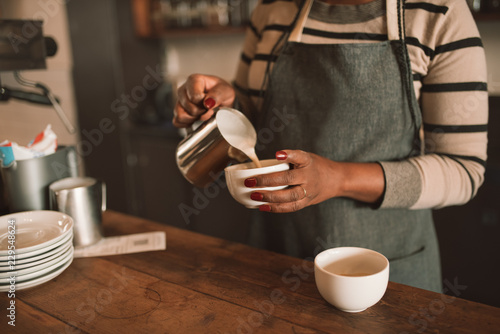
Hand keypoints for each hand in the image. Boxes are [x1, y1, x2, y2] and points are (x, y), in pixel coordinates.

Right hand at [173, 74, 234, 127]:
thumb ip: (217, 95)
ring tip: (202, 114)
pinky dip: (187, 123)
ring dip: (194, 118)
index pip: (195, 97)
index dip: (205, 104)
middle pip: (189, 108)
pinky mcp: (178, 110)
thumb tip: (208, 102)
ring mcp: (179, 100)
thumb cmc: (221, 92)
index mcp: (194, 80)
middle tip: (209, 109)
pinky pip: (177, 121)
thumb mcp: (225, 91)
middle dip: (201, 112)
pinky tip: (195, 119)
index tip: (212, 103)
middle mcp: (184, 89)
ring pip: (180, 115)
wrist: (221, 98)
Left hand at [245, 150, 384, 212]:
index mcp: (308, 161)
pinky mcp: (307, 202)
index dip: (289, 155)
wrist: (336, 180)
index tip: (278, 154)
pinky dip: (276, 208)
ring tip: (254, 196)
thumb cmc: (314, 166)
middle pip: (288, 179)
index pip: (299, 156)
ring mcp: (308, 191)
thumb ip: (289, 159)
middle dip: (268, 181)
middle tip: (250, 182)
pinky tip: (262, 206)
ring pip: (289, 197)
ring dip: (270, 197)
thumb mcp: (305, 157)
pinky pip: (291, 207)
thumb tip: (264, 162)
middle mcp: (308, 176)